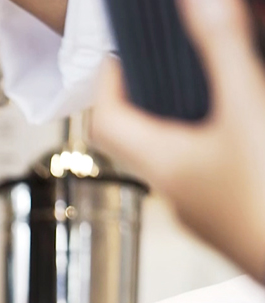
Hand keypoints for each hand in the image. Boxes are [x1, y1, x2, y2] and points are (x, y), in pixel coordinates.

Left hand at [91, 0, 264, 281]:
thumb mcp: (247, 109)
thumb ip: (221, 50)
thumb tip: (196, 2)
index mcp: (164, 166)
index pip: (105, 121)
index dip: (106, 83)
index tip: (119, 56)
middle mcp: (177, 195)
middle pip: (144, 140)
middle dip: (154, 100)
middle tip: (169, 69)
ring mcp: (209, 217)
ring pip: (186, 162)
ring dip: (194, 126)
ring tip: (217, 93)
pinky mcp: (240, 226)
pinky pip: (220, 180)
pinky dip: (226, 150)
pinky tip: (253, 139)